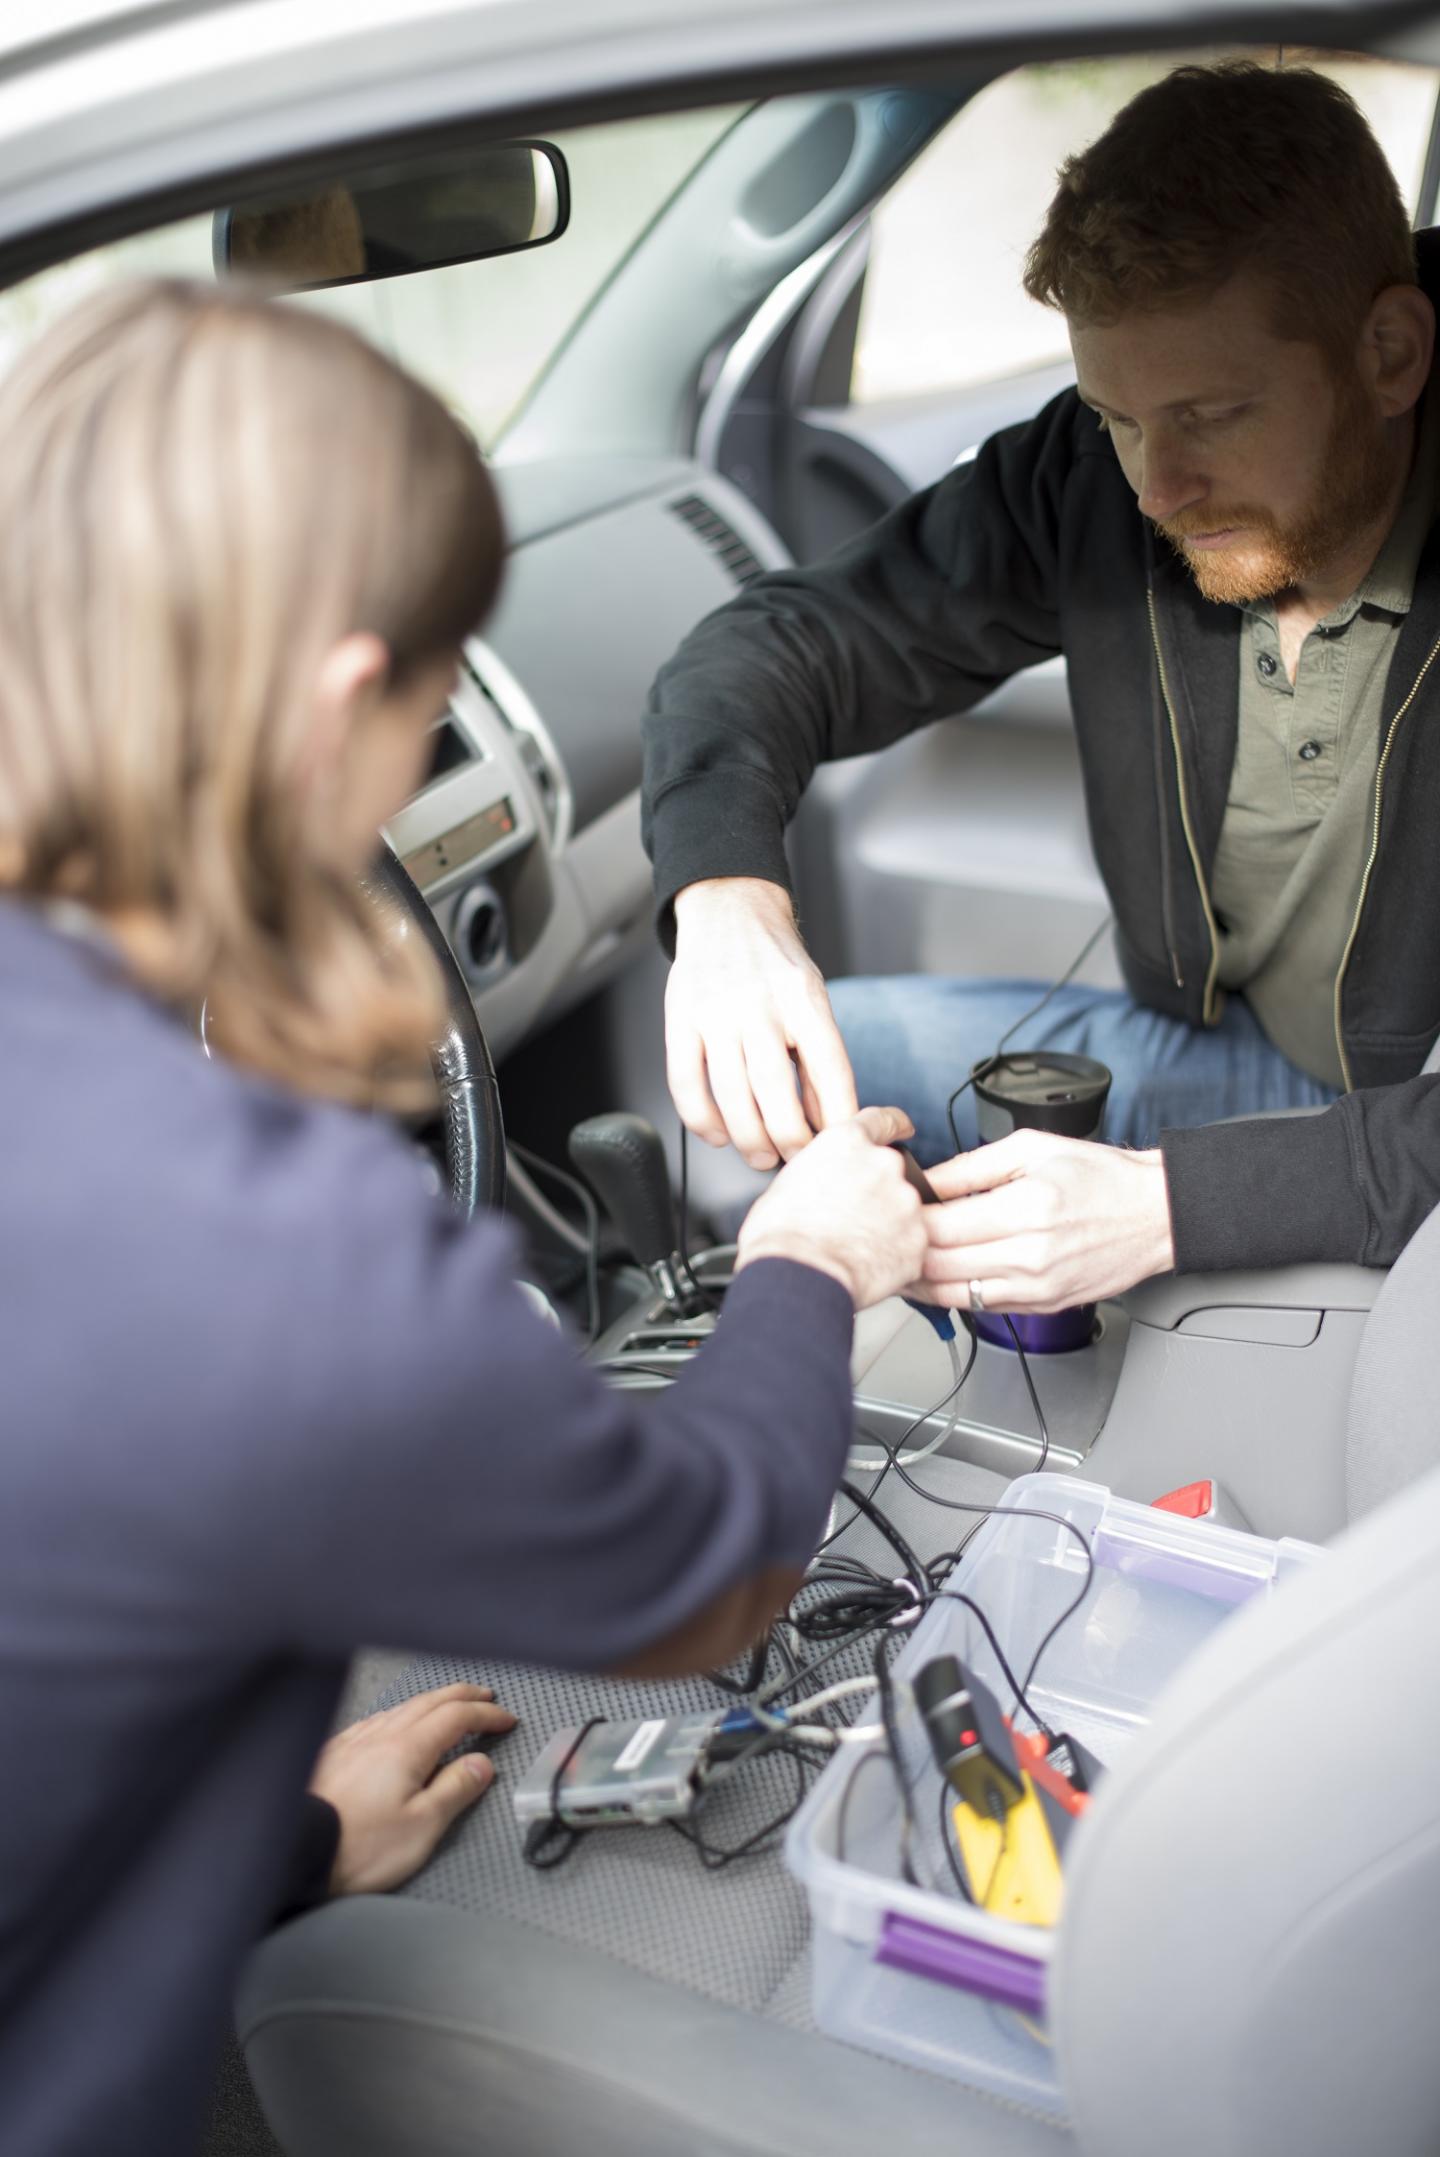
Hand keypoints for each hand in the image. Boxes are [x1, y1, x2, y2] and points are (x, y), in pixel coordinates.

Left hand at [310, 1683, 516, 1894]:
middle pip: (430, 1702)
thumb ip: (455, 1790)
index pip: (457, 1717)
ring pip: (401, 1708)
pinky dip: (399, 1715)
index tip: (507, 1719)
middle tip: (484, 1696)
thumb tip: (482, 1764)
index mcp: (408, 1748)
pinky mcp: (334, 1755)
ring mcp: (355, 1742)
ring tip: (445, 1706)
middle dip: (462, 1696)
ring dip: (431, 1702)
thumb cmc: (359, 1847)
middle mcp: (381, 1735)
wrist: (298, 1851)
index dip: (486, 1715)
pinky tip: (394, 1725)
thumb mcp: (422, 1826)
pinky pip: (375, 1721)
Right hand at [667, 878, 857, 1168]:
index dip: (837, 1118)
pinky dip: (702, 1120)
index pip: (830, 1070)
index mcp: (804, 998)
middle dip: (791, 1141)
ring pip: (731, 1097)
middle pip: (777, 1094)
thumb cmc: (776, 963)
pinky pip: (686, 1083)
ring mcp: (715, 1012)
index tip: (839, 1145)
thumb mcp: (813, 998)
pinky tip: (719, 1136)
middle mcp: (759, 1005)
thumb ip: (818, 1056)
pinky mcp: (679, 1019)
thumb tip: (828, 1119)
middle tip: (797, 1160)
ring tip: (762, 1157)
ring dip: (749, 1140)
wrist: (728, 909)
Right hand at [734, 1105, 926, 1308]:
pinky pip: (911, 1245)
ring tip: (854, 1248)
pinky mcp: (918, 1240)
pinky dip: (896, 1255)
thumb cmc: (781, 1237)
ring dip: (888, 1226)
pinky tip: (868, 1266)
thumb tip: (821, 1185)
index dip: (893, 1126)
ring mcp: (905, 1203)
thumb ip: (820, 1172)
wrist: (798, 1278)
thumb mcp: (787, 1184)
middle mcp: (883, 1165)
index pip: (882, 1121)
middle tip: (852, 1218)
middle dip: (878, 1193)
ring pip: (903, 1211)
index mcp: (847, 1144)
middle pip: (892, 1172)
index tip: (902, 1129)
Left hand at [911, 1131, 1175, 1313]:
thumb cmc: (1102, 1178)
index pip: (939, 1226)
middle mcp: (1029, 1255)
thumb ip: (972, 1167)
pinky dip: (954, 1294)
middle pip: (939, 1265)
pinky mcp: (1043, 1305)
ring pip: (953, 1295)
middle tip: (886, 1237)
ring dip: (921, 1282)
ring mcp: (1036, 1287)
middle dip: (905, 1252)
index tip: (893, 1209)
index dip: (906, 1220)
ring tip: (903, 1261)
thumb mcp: (1032, 1149)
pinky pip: (982, 1307)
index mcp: (1025, 1209)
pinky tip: (941, 1277)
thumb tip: (927, 1180)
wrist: (1156, 1215)